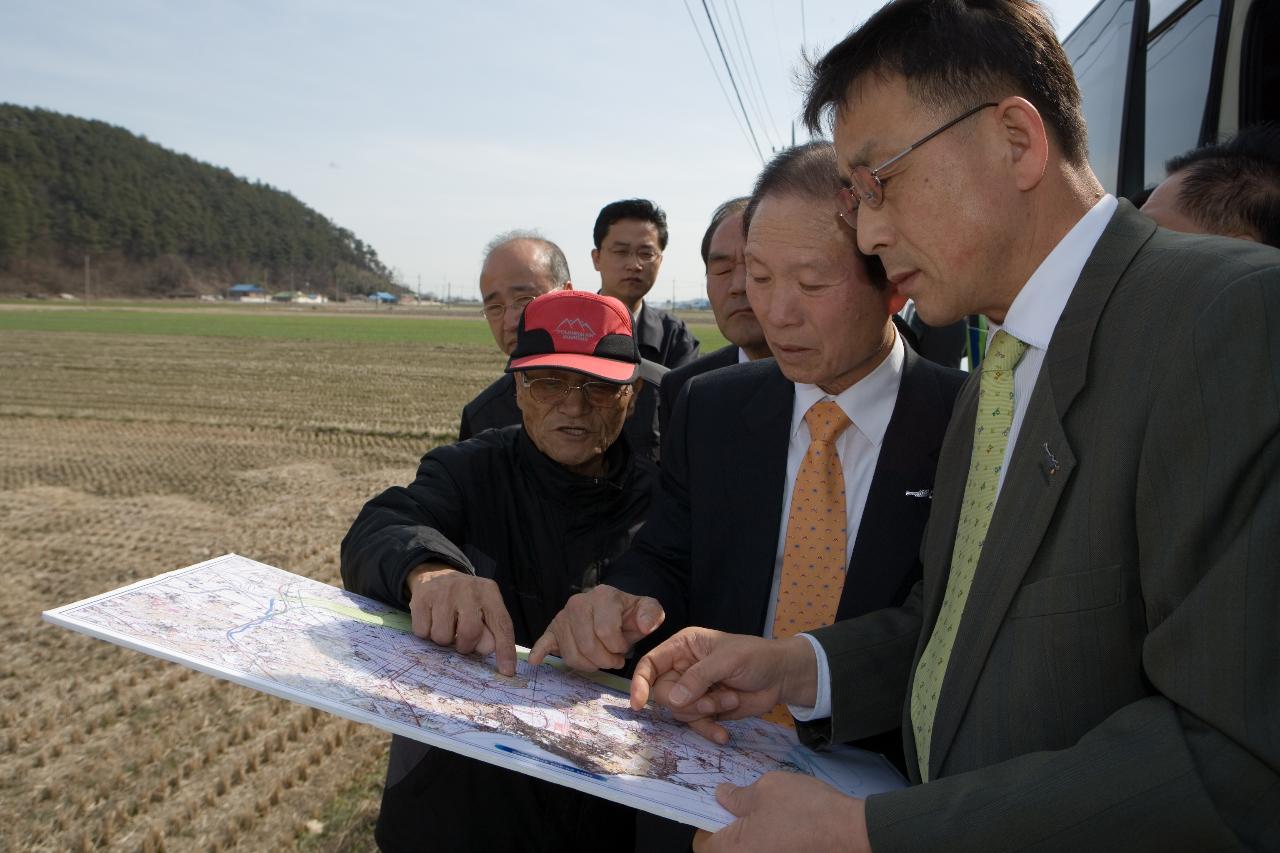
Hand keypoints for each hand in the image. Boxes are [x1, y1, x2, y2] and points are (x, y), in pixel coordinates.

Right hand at [406, 563, 516, 675]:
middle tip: (461, 640)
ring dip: (444, 640)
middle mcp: (468, 589)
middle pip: (470, 632)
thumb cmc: (466, 600)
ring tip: (446, 626)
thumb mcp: (484, 609)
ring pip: (443, 637)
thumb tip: (487, 650)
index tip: (507, 671)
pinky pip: (422, 632)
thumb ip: (490, 630)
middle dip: (465, 645)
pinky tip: (431, 620)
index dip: (505, 650)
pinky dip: (426, 633)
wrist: (436, 575)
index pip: (501, 624)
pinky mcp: (420, 598)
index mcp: (489, 593)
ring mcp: (442, 592)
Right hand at [527, 584, 664, 670]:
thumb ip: (652, 615)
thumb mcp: (647, 610)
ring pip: (571, 653)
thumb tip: (645, 626)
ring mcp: (563, 616)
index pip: (606, 632)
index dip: (617, 648)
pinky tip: (537, 660)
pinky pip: (544, 641)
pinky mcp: (553, 628)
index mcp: (603, 596)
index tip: (624, 648)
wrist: (613, 609)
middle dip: (604, 660)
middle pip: (587, 645)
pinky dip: (540, 651)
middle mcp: (579, 603)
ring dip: (588, 664)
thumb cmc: (629, 614)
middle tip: (614, 660)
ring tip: (600, 659)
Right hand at [630, 628, 816, 743]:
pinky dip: (709, 730)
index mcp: (682, 647)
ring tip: (729, 701)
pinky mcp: (706, 709)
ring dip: (704, 712)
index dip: (640, 682)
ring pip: (679, 712)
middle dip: (688, 702)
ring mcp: (694, 691)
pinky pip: (696, 725)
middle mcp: (683, 669)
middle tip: (713, 700)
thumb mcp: (727, 660)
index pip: (650, 664)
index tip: (638, 703)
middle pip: (663, 694)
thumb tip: (672, 699)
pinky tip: (723, 736)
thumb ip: (699, 678)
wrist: (782, 677)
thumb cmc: (755, 657)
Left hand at [692, 773, 869, 852]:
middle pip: (726, 848)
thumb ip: (737, 795)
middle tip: (740, 803)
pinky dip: (768, 838)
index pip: (703, 843)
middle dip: (730, 827)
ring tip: (764, 810)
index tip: (719, 805)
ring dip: (751, 832)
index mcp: (735, 850)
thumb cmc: (804, 809)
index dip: (706, 822)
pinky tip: (781, 821)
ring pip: (749, 848)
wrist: (849, 830)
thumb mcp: (765, 790)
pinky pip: (767, 849)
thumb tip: (721, 795)